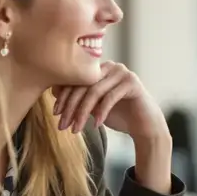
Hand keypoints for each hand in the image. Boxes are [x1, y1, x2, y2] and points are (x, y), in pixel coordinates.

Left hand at [53, 62, 167, 140]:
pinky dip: (101, 112)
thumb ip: (78, 98)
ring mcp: (122, 72)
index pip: (76, 79)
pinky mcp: (132, 82)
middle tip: (63, 125)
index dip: (63, 97)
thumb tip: (53, 90)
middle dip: (71, 107)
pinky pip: (110, 97)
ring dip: (82, 113)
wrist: (144, 126)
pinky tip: (95, 125)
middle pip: (83, 85)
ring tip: (76, 129)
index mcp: (99, 69)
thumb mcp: (92, 107)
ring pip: (94, 92)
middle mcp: (110, 66)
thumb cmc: (118, 115)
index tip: (56, 114)